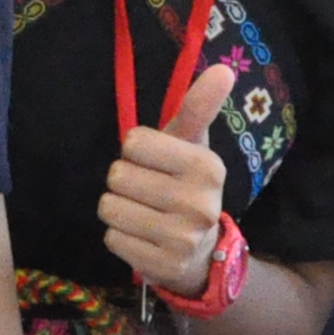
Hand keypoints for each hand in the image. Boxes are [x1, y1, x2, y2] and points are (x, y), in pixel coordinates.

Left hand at [102, 61, 238, 294]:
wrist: (201, 252)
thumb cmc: (186, 185)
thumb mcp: (192, 144)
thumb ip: (200, 106)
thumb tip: (223, 68)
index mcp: (207, 166)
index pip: (134, 141)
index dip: (136, 151)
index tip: (155, 162)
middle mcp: (199, 203)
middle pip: (118, 176)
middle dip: (124, 182)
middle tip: (147, 192)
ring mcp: (183, 238)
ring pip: (110, 208)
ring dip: (118, 209)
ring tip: (142, 213)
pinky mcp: (163, 266)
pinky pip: (112, 239)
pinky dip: (119, 237)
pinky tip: (142, 237)